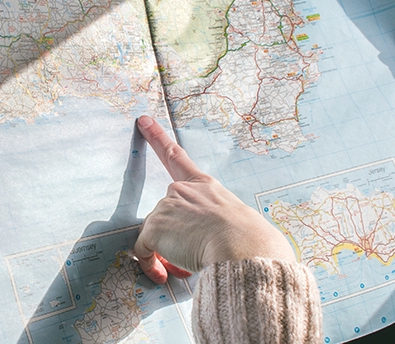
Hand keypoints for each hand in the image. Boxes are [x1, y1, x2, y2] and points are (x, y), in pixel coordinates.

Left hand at [134, 116, 296, 283]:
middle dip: (172, 238)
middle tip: (188, 257)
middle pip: (165, 215)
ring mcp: (167, 206)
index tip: (143, 121)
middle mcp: (183, 191)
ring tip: (190, 266)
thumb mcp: (237, 222)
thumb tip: (211, 244)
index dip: (157, 138)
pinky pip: (143, 251)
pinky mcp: (155, 226)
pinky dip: (150, 265)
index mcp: (206, 186)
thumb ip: (218, 224)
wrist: (243, 248)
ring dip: (167, 254)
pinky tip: (165, 273)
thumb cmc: (250, 241)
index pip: (177, 157)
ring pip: (156, 236)